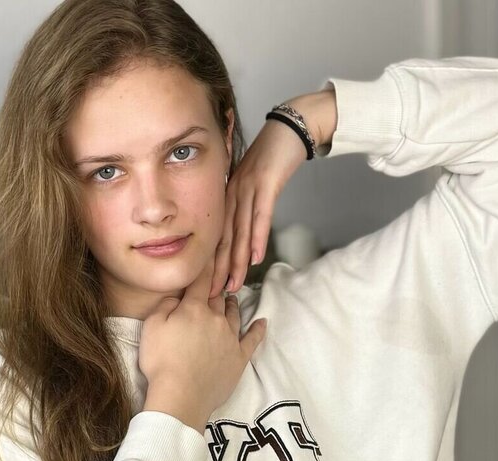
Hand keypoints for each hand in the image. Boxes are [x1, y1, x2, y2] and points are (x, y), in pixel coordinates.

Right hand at [140, 260, 267, 432]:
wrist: (180, 396)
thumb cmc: (160, 361)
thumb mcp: (151, 327)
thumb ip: (165, 305)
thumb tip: (178, 295)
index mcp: (194, 308)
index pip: (202, 280)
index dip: (207, 264)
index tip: (213, 248)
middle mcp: (216, 318)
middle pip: (218, 297)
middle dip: (217, 287)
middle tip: (217, 280)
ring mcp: (230, 338)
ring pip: (234, 314)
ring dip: (232, 305)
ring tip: (231, 299)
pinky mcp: (239, 358)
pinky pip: (252, 340)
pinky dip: (258, 329)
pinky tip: (262, 322)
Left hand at [210, 88, 336, 296]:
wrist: (289, 127)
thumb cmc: (273, 156)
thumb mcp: (255, 182)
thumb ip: (248, 204)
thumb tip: (244, 232)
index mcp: (228, 195)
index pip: (219, 235)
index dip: (214, 262)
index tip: (208, 286)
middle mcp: (233, 194)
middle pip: (225, 238)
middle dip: (219, 269)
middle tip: (213, 295)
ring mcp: (249, 188)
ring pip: (240, 231)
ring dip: (237, 261)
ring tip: (232, 284)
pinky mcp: (266, 184)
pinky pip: (261, 215)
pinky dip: (258, 236)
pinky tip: (255, 257)